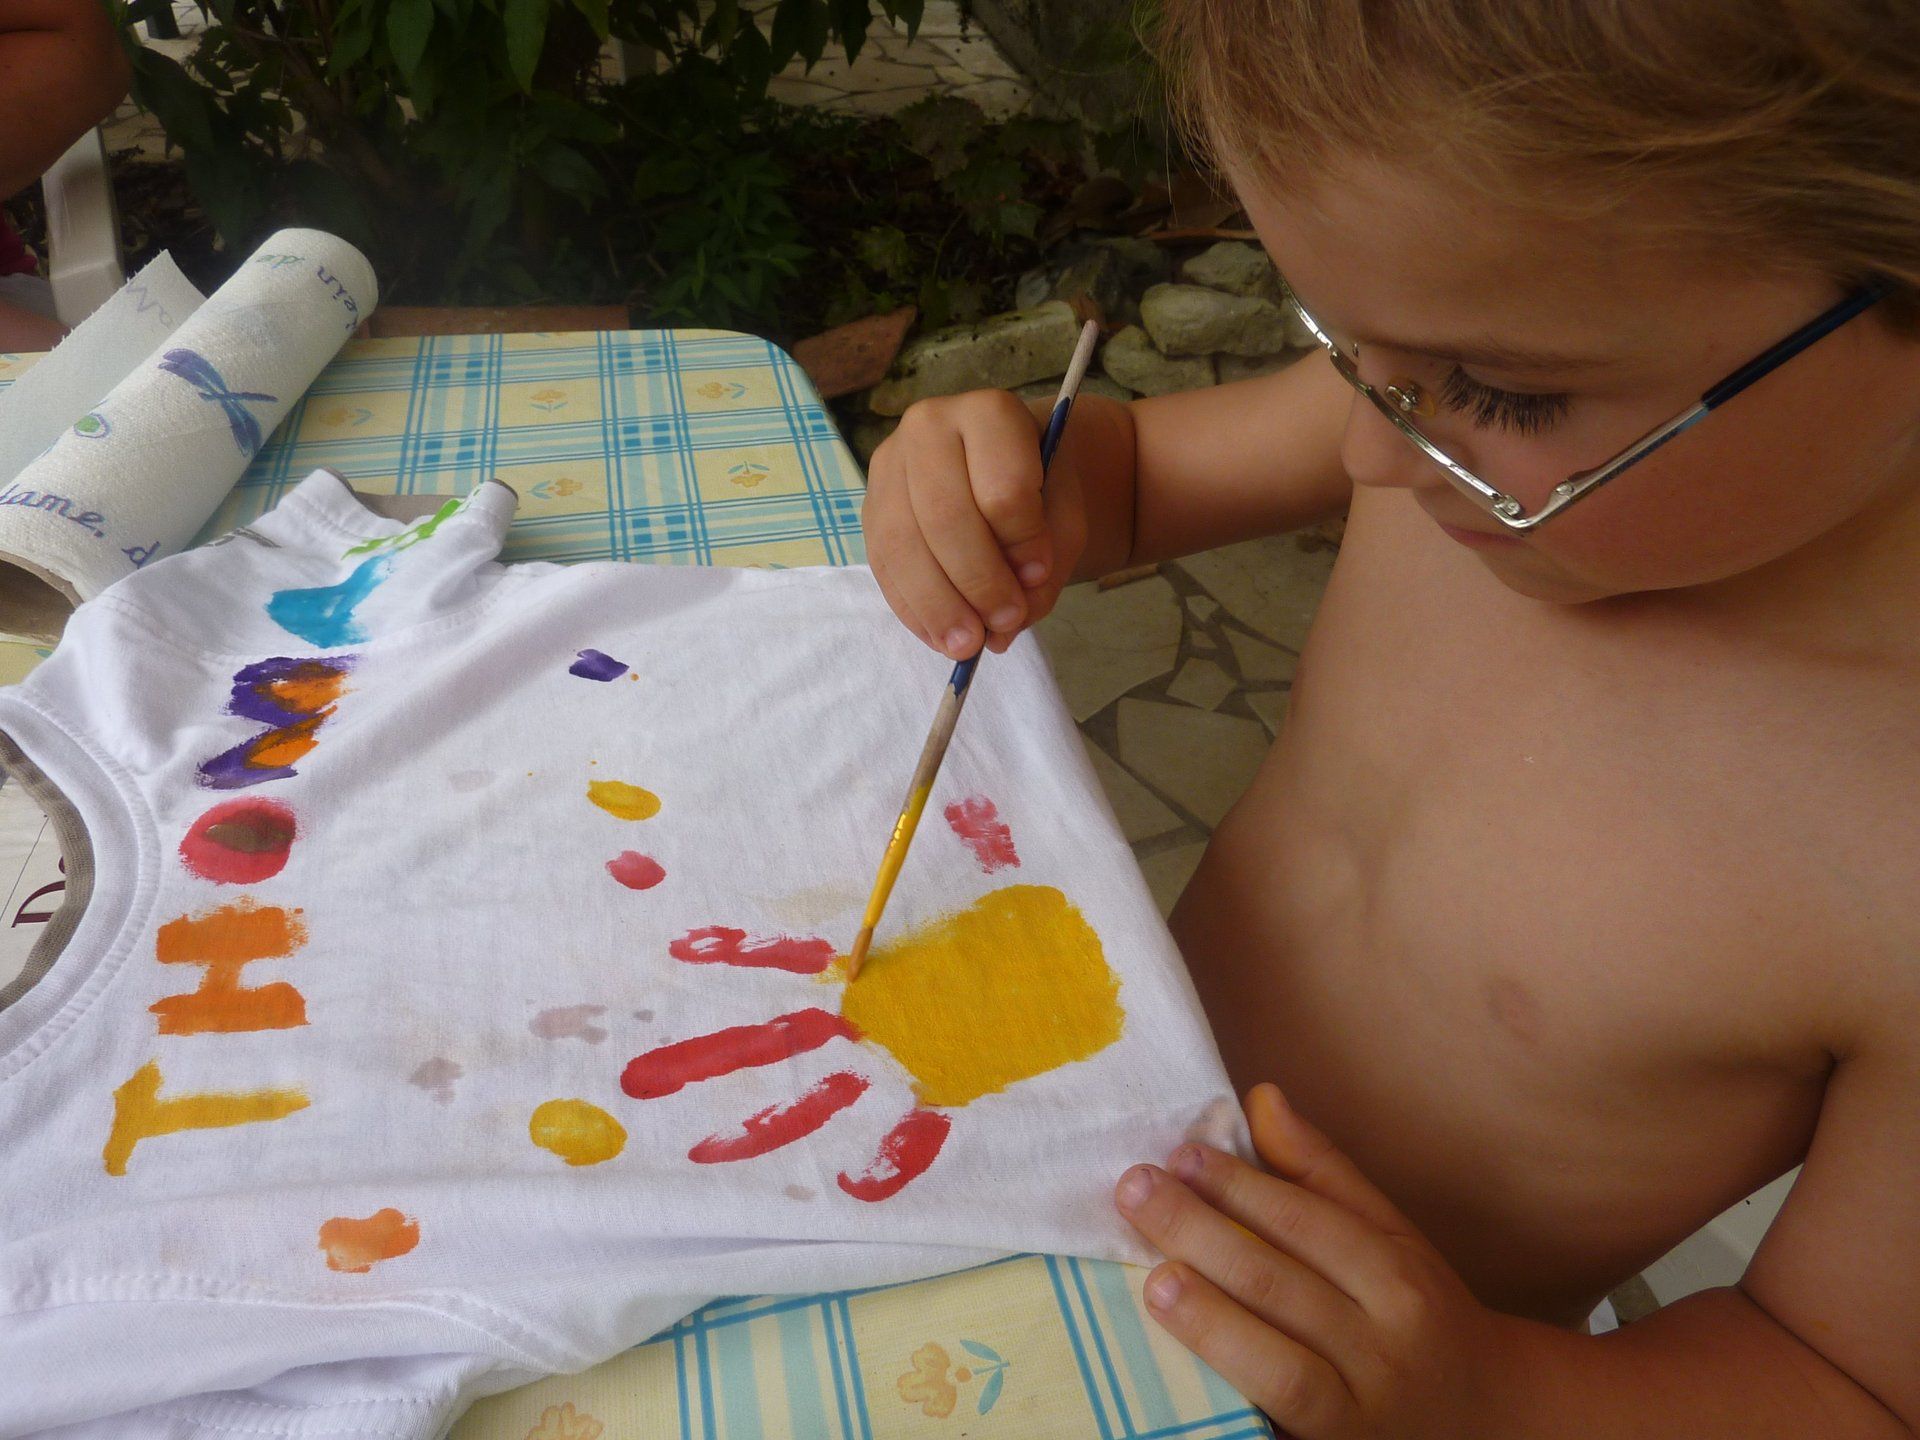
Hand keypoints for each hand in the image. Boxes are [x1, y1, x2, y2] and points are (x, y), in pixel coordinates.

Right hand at [863, 389, 1087, 659]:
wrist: (1005, 463)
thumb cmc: (1041, 486)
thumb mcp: (1065, 514)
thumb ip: (1046, 562)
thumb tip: (1001, 628)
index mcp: (989, 413)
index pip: (1002, 487)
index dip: (1021, 542)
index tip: (1039, 576)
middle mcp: (928, 426)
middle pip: (944, 516)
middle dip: (976, 582)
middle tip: (1004, 624)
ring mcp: (889, 465)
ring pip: (902, 544)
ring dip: (937, 605)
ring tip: (968, 646)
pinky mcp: (870, 507)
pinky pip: (882, 565)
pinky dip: (912, 608)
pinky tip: (939, 636)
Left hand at [1116, 1084, 1526, 1439]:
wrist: (1492, 1420)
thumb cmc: (1420, 1316)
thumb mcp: (1391, 1239)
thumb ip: (1323, 1173)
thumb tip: (1261, 1096)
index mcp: (1399, 1277)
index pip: (1308, 1223)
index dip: (1240, 1186)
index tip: (1179, 1154)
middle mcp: (1387, 1344)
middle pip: (1282, 1284)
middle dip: (1203, 1232)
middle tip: (1136, 1190)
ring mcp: (1362, 1412)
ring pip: (1281, 1365)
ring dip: (1212, 1321)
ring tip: (1154, 1280)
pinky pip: (1281, 1423)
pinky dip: (1233, 1399)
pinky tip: (1179, 1375)